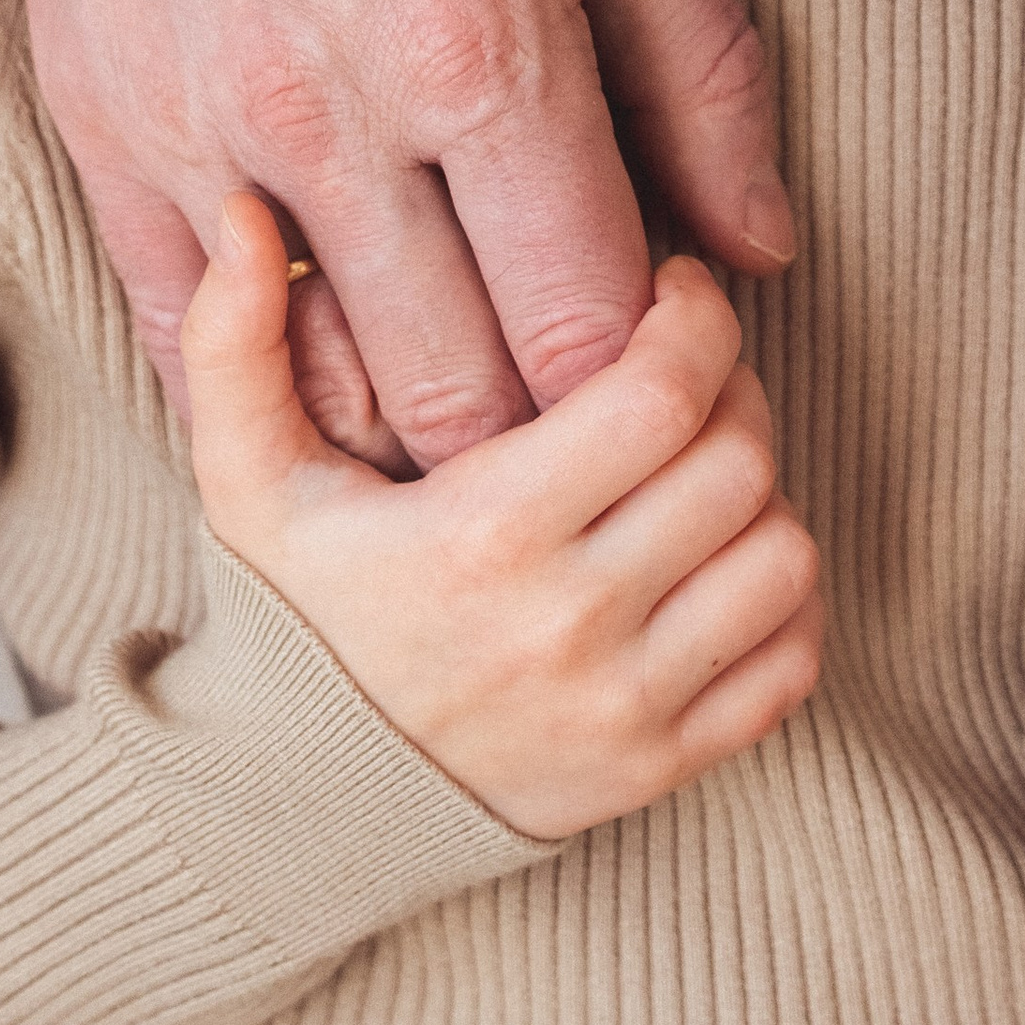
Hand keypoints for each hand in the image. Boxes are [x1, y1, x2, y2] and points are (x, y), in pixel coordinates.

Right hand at [0, 0, 784, 457]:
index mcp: (483, 49)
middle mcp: (335, 118)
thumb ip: (699, 66)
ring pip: (324, 394)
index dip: (649, 383)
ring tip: (476, 376)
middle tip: (586, 400)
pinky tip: (336, 363)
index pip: (588, 332)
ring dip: (414, 424)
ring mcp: (199, 132)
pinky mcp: (100, 123)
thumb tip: (764, 250)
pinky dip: (267, 383)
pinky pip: (179, 341)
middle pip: (464, 401)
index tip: (669, 359)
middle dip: (545, 437)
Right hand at [183, 199, 823, 840]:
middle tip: (684, 374)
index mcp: (484, 535)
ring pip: (781, 556)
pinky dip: (782, 599)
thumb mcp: (245, 479)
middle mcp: (568, 625)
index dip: (695, 321)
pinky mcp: (661, 768)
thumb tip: (240, 217)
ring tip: (698, 465)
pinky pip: (791, 663)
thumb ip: (234, 342)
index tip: (671, 294)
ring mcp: (623, 708)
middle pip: (737, 462)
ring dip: (760, 492)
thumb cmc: (294, 613)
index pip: (660, 397)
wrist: (303, 807)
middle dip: (732, 390)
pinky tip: (718, 560)